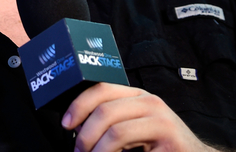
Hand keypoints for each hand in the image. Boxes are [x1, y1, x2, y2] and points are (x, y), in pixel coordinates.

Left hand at [62, 82, 223, 151]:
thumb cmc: (160, 144)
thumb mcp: (134, 125)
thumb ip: (112, 119)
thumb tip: (75, 126)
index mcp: (137, 95)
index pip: (101, 89)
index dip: (79, 105)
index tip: (66, 124)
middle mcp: (150, 103)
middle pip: (105, 111)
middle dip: (85, 135)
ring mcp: (162, 122)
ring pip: (116, 132)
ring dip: (97, 150)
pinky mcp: (170, 142)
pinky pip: (132, 151)